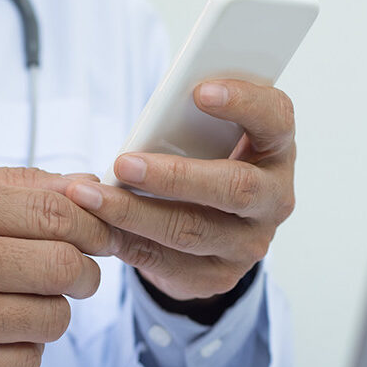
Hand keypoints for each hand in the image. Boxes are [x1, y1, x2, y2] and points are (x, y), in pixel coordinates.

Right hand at [0, 165, 116, 366]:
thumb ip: (15, 184)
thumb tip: (87, 186)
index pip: (51, 211)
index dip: (93, 225)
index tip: (101, 234)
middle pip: (61, 265)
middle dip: (85, 271)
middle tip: (76, 271)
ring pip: (52, 318)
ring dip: (55, 310)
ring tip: (28, 299)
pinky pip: (27, 361)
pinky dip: (27, 346)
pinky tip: (1, 330)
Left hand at [65, 80, 294, 300]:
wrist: (214, 229)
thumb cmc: (207, 161)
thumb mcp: (211, 136)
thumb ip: (193, 121)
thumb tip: (151, 118)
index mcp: (276, 149)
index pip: (275, 119)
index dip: (244, 102)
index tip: (199, 90)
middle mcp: (273, 199)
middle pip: (235, 187)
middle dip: (175, 175)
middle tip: (123, 163)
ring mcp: (249, 243)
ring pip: (191, 230)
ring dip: (134, 212)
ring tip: (91, 196)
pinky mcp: (217, 276)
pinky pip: (165, 260)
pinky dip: (125, 239)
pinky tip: (95, 224)